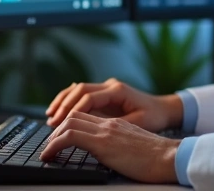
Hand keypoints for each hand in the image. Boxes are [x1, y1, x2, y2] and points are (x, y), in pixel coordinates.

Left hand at [40, 113, 179, 183]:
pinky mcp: (103, 143)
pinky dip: (54, 145)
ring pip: (69, 122)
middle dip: (57, 129)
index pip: (86, 116)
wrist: (170, 158)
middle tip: (49, 145)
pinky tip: (49, 156)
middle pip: (74, 115)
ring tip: (47, 152)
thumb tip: (110, 155)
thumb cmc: (158, 158)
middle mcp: (110, 123)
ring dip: (53, 136)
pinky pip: (70, 136)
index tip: (59, 138)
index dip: (69, 124)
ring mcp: (106, 131)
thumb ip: (121, 144)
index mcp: (117, 124)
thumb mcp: (135, 147)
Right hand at [45, 78, 183, 132]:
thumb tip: (94, 128)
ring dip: (63, 101)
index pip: (88, 98)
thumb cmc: (154, 117)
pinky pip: (83, 94)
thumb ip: (116, 124)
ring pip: (78, 89)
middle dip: (63, 105)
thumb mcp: (137, 123)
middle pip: (80, 90)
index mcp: (118, 90)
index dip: (72, 111)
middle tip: (51, 121)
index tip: (61, 124)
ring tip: (49, 115)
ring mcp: (107, 88)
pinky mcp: (105, 94)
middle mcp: (111, 85)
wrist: (164, 109)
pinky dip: (69, 101)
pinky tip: (58, 109)